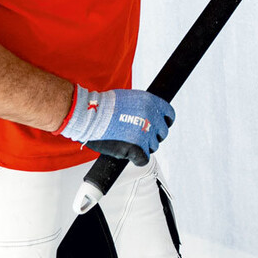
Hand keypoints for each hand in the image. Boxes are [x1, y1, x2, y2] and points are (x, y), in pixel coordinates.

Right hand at [58, 85, 174, 165]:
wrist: (89, 115)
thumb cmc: (102, 107)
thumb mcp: (130, 98)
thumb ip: (143, 107)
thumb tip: (148, 115)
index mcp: (151, 102)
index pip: (169, 116)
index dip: (164, 123)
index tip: (157, 128)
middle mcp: (151, 117)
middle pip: (162, 133)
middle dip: (152, 137)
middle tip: (138, 138)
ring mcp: (145, 133)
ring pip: (153, 146)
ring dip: (143, 147)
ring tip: (127, 143)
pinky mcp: (136, 147)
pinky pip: (143, 159)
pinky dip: (137, 159)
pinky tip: (129, 155)